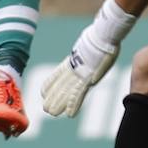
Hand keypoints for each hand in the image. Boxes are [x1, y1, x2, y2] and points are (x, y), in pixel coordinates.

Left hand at [42, 0, 136, 117]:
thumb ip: (89, 57)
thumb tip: (91, 69)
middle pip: (61, 86)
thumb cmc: (102, 38)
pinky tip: (69, 113)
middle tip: (46, 109)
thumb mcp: (92, 46)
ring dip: (59, 103)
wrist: (105, 33)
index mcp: (74, 61)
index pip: (59, 75)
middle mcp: (75, 69)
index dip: (51, 84)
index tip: (43, 92)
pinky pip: (79, 93)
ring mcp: (80, 73)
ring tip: (51, 112)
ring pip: (66, 91)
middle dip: (54, 98)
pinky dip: (74, 104)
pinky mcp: (87, 76)